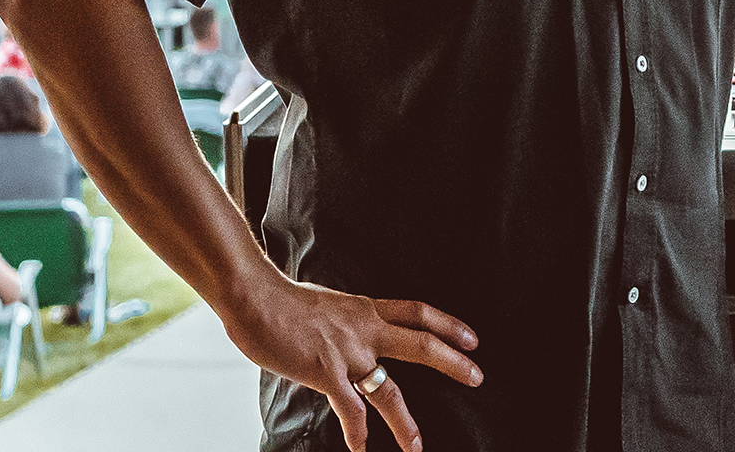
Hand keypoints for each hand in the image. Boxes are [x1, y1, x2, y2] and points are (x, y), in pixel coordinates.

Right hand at [219, 274, 480, 451]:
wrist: (256, 297)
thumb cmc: (281, 300)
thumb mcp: (327, 305)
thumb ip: (343, 323)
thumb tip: (343, 336)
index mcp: (366, 309)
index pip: (417, 312)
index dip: (448, 324)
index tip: (472, 338)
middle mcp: (364, 329)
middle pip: (420, 344)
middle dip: (452, 362)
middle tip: (478, 376)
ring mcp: (348, 352)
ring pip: (389, 391)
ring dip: (406, 423)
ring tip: (417, 447)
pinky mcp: (325, 372)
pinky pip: (349, 409)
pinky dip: (356, 432)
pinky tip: (360, 448)